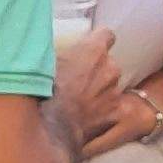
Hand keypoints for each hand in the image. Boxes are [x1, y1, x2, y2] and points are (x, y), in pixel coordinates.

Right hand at [50, 30, 123, 148]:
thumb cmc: (44, 90)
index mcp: (94, 50)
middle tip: (80, 81)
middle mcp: (111, 68)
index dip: (98, 41)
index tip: (90, 49)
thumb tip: (53, 48)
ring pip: (111, 87)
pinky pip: (114, 108)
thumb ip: (60, 52)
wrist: (51, 126)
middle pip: (109, 64)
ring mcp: (116, 91)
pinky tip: (90, 118)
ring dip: (101, 91)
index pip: (106, 35)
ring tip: (83, 102)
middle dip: (98, 71)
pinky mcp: (118, 113)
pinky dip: (105, 111)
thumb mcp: (46, 62)